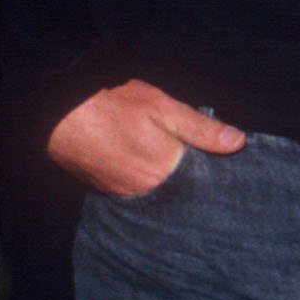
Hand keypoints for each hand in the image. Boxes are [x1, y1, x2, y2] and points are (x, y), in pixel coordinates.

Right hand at [46, 79, 245, 197]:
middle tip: (204, 169)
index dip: (213, 175)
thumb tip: (239, 142)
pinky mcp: (107, 190)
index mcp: (164, 172)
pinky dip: (146, 183)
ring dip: (169, 183)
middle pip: (179, 190)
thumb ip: (201, 129)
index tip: (228, 170)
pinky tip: (150, 168)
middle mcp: (144, 191)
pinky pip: (136, 192)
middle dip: (193, 182)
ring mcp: (123, 193)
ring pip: (158, 192)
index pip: (200, 183)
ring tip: (178, 169)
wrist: (60, 114)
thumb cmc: (113, 105)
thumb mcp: (163, 108)